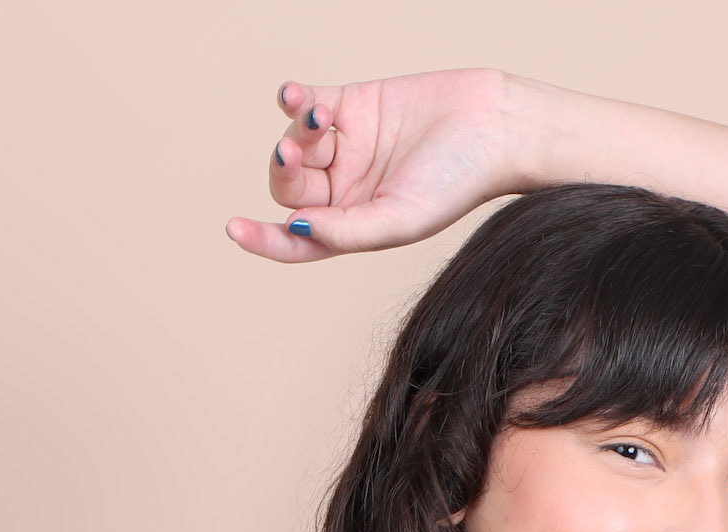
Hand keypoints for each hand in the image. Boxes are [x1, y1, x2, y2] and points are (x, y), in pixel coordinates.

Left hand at [225, 67, 525, 263]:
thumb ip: (348, 231)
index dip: (265, 239)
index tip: (235, 229)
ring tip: (320, 118)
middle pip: (291, 187)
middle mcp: (346, 190)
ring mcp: (347, 147)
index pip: (300, 240)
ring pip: (297, 143)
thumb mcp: (400, 219)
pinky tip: (295, 96)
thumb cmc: (457, 183)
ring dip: (296, 130)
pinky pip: (306, 103)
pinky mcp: (353, 104)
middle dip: (284, 171)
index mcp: (355, 227)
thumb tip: (295, 228)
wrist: (492, 127)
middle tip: (294, 153)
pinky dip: (294, 100)